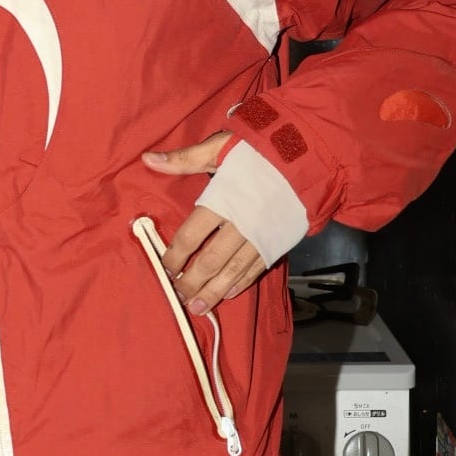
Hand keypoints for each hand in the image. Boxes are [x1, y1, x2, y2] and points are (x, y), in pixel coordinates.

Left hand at [142, 132, 266, 313]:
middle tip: (177, 296)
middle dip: (192, 282)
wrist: (308, 159)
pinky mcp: (277, 243)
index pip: (191, 236)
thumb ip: (185, 159)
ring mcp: (261, 237)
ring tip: (197, 308)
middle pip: (211, 260)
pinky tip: (227, 294)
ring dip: (214, 292)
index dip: (176, 255)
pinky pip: (256, 269)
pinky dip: (241, 284)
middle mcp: (241, 225)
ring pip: (233, 272)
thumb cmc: (259, 153)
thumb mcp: (220, 148)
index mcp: (223, 202)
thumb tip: (148, 160)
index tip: (166, 266)